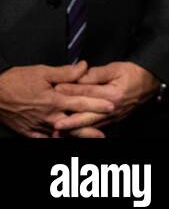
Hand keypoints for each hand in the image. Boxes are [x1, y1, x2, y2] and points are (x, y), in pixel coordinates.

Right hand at [0, 62, 115, 137]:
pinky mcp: (28, 131)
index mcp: (54, 99)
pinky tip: (63, 141)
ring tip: (90, 139)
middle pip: (74, 123)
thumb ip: (66, 72)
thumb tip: (84, 66)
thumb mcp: (42, 72)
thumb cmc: (16, 81)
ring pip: (61, 134)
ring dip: (76, 136)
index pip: (80, 102)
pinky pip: (44, 139)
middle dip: (90, 128)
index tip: (111, 106)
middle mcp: (48, 115)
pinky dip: (54, 140)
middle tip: (105, 133)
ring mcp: (38, 126)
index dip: (97, 104)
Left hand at [50, 61, 159, 134]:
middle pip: (87, 116)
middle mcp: (112, 108)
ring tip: (59, 131)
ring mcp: (112, 116)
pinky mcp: (113, 120)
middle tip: (54, 123)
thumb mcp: (117, 68)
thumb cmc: (134, 73)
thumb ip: (98, 73)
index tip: (56, 89)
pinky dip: (84, 131)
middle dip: (70, 121)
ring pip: (90, 125)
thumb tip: (81, 76)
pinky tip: (73, 132)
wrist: (151, 83)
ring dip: (75, 129)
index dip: (71, 90)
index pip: (88, 92)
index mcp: (113, 94)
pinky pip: (96, 127)